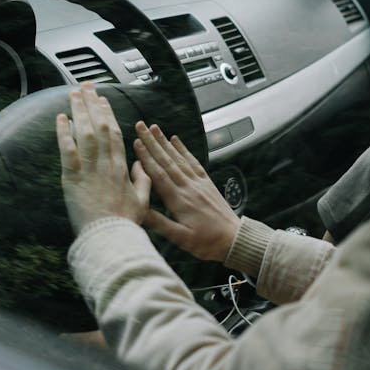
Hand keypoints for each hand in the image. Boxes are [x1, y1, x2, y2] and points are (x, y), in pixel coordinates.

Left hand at [56, 82, 151, 233]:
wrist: (110, 238)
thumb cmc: (125, 224)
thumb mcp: (142, 202)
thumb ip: (143, 181)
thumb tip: (142, 166)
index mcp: (122, 168)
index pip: (115, 133)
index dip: (108, 114)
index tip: (103, 100)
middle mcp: (106, 163)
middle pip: (100, 126)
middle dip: (92, 104)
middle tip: (86, 86)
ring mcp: (90, 169)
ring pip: (84, 133)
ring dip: (79, 111)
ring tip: (73, 94)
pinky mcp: (73, 178)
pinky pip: (68, 150)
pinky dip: (64, 133)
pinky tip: (60, 118)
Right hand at [133, 121, 238, 261]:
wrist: (234, 240)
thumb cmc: (207, 242)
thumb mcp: (180, 238)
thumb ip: (159, 223)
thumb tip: (139, 209)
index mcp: (179, 200)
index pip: (159, 174)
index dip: (146, 157)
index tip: (136, 142)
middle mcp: (188, 187)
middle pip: (167, 160)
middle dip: (152, 142)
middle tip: (141, 126)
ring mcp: (199, 183)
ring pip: (179, 158)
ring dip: (165, 142)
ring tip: (155, 128)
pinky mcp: (207, 183)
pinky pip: (193, 162)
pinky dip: (184, 149)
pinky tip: (177, 140)